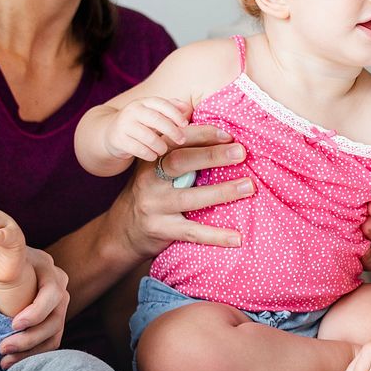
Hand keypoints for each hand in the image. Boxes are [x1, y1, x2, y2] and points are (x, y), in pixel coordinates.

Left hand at [0, 248, 69, 369]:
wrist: (13, 268)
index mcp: (49, 270)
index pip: (51, 295)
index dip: (35, 312)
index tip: (12, 323)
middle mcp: (60, 287)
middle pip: (56, 319)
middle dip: (30, 337)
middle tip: (3, 346)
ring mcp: (60, 305)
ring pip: (54, 333)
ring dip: (30, 349)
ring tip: (3, 358)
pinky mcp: (54, 320)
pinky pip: (50, 342)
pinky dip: (31, 354)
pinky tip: (9, 361)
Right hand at [104, 97, 190, 161]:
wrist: (111, 132)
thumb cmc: (141, 123)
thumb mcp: (154, 113)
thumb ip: (171, 109)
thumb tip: (187, 108)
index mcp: (145, 102)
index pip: (162, 104)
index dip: (175, 114)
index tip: (185, 124)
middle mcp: (133, 111)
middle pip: (156, 119)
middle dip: (172, 130)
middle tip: (182, 140)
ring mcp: (124, 125)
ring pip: (148, 136)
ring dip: (160, 146)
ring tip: (163, 150)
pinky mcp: (118, 139)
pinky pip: (138, 149)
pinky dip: (149, 154)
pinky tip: (153, 156)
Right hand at [112, 124, 254, 260]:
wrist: (123, 229)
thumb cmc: (152, 191)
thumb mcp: (156, 167)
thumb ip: (179, 150)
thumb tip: (218, 132)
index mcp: (152, 158)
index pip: (177, 140)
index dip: (203, 134)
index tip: (229, 134)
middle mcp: (150, 180)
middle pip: (181, 162)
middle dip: (213, 155)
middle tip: (241, 152)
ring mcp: (154, 206)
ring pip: (190, 197)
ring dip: (222, 191)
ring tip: (248, 186)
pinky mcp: (161, 229)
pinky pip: (192, 232)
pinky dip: (216, 236)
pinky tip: (237, 238)